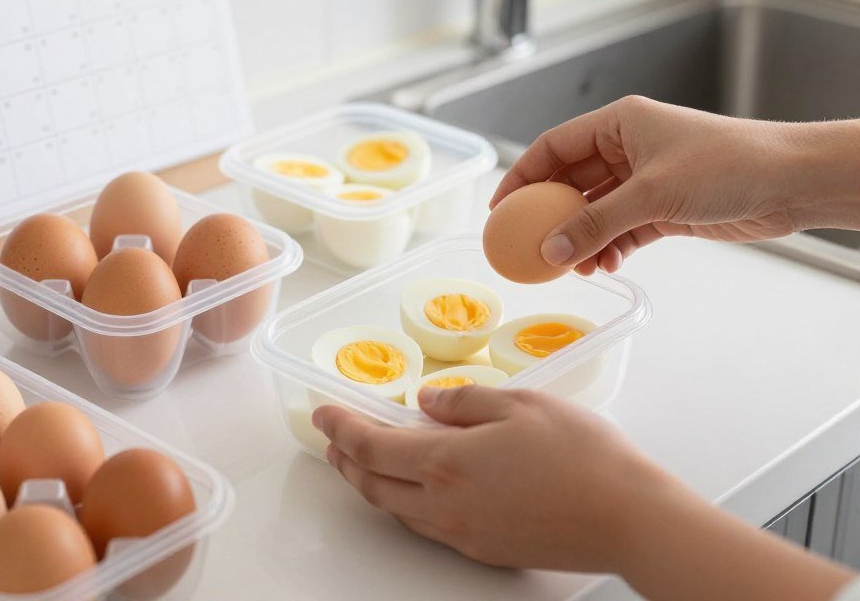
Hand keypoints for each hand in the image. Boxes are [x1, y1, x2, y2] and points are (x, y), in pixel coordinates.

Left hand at [314, 386, 855, 600]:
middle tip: (334, 439)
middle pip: (373, 485)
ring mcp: (462, 533)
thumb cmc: (581, 454)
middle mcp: (443, 505)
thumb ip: (463, 402)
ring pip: (397, 510)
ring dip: (371, 484)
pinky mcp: (484, 550)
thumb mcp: (520, 404)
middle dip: (345, 460)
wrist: (628, 517)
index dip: (340, 428)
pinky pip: (427, 526)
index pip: (371, 446)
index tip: (322, 413)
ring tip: (363, 462)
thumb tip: (427, 401)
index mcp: (446, 462)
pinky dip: (405, 503)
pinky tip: (416, 486)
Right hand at [489, 95, 814, 274]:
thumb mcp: (652, 193)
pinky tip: (602, 265)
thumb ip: (597, 223)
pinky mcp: (664, 208)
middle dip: (550, 215)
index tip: (501, 209)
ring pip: (596, 210)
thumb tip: (552, 250)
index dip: (522, 177)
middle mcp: (628, 148)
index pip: (554, 147)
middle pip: (571, 181)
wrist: (789, 183)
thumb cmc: (729, 163)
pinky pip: (621, 229)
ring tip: (570, 265)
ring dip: (581, 238)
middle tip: (527, 245)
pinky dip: (609, 247)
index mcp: (619, 124)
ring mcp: (645, 179)